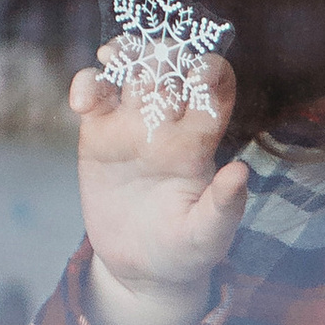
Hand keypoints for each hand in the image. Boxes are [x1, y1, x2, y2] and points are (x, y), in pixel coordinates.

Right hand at [68, 48, 247, 324]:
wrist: (138, 270)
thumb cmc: (183, 252)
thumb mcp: (206, 236)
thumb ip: (223, 206)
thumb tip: (241, 172)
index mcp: (202, 140)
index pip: (214, 89)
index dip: (210, 72)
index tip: (200, 73)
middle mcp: (170, 124)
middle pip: (171, 69)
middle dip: (164, 55)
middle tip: (155, 60)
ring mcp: (132, 124)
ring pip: (131, 71)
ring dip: (126, 54)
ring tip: (115, 55)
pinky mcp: (97, 133)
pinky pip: (93, 95)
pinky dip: (87, 85)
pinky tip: (83, 101)